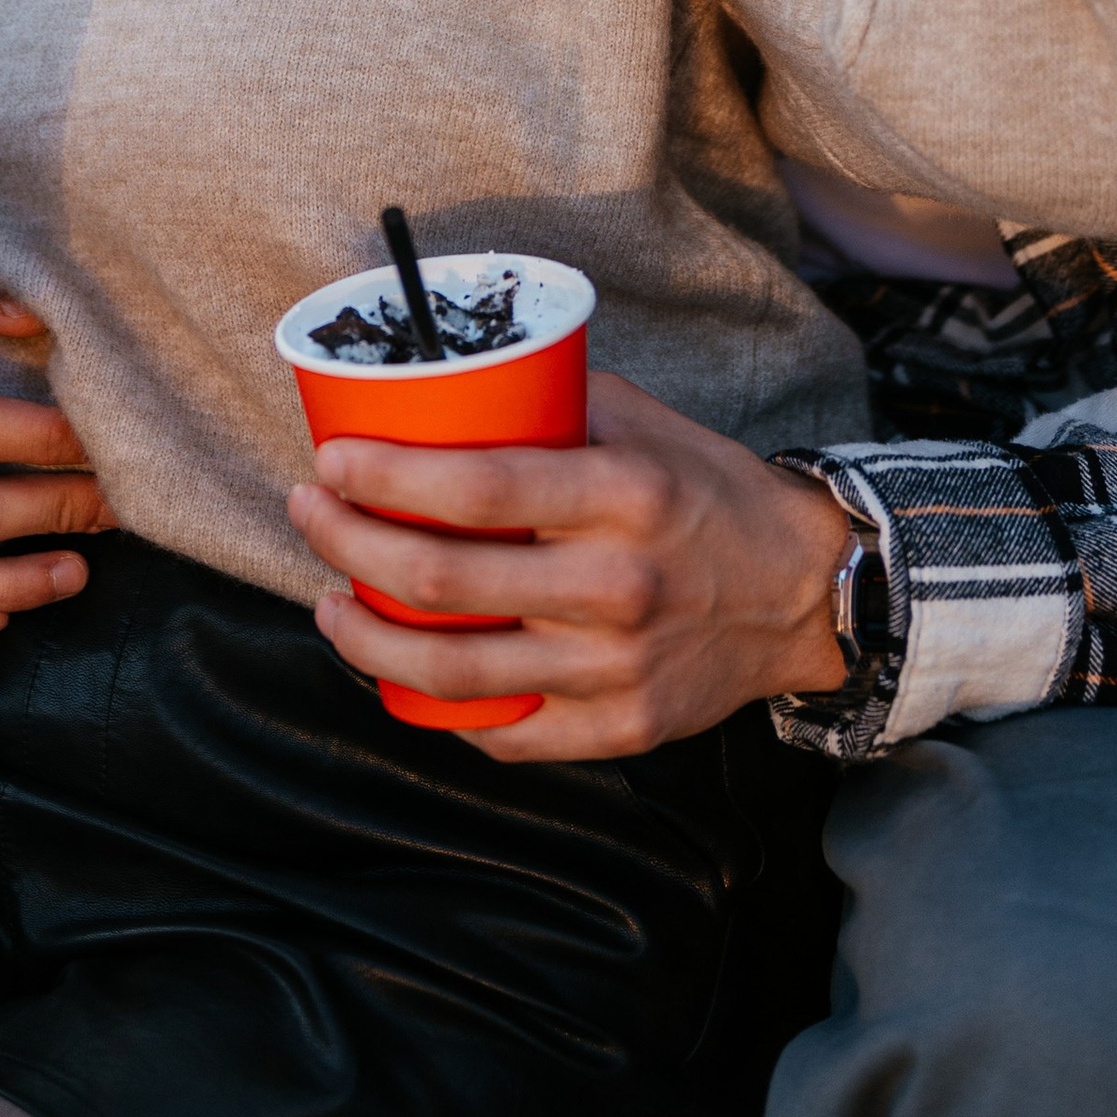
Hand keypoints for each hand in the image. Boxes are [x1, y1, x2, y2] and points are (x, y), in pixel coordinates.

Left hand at [289, 370, 853, 758]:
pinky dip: (439, 708)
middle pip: (444, 581)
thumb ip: (551, 402)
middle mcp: (618, 585)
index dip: (386, 476)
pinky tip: (408, 675)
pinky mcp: (621, 729)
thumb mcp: (641, 423)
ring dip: (368, 639)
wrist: (806, 592)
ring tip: (330, 605)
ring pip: (454, 672)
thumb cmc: (706, 492)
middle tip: (310, 515)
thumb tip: (444, 384)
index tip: (331, 461)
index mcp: (623, 495)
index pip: (478, 487)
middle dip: (349, 546)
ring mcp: (617, 669)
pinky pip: (504, 732)